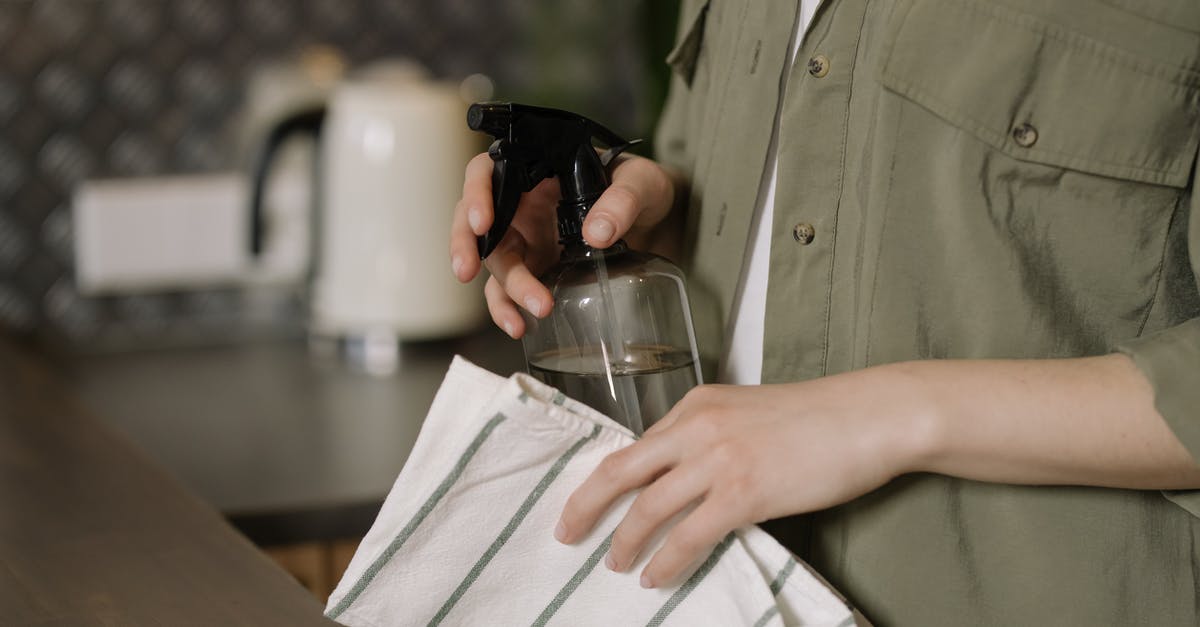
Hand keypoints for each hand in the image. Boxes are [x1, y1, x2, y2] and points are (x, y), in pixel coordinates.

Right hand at [448, 152, 677, 337]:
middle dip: (466, 246)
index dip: (476, 193)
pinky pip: (509, 291)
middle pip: (476, 221)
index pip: (488, 172)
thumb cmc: (645, 188)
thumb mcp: (643, 183)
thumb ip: (623, 200)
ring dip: (504, 290)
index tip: (483, 221)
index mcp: (537, 171)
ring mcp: (527, 239)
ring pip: (495, 262)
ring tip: (530, 313)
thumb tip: (596, 233)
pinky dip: (509, 310)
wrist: (660, 220)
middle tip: (466, 271)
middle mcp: (523, 204)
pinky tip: (521, 327)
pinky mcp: (537, 269)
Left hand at [554, 371, 932, 588]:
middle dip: (586, 505)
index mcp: (697, 403)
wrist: (867, 416)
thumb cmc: (817, 417)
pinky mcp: (743, 493)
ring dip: (624, 541)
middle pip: (621, 470)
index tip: (589, 501)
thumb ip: (710, 434)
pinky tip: (654, 576)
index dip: (607, 479)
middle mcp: (697, 426)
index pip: (638, 446)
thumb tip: (682, 474)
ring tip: (614, 563)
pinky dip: (665, 561)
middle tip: (567, 532)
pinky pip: (688, 536)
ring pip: (648, 508)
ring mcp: (718, 460)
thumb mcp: (748, 411)